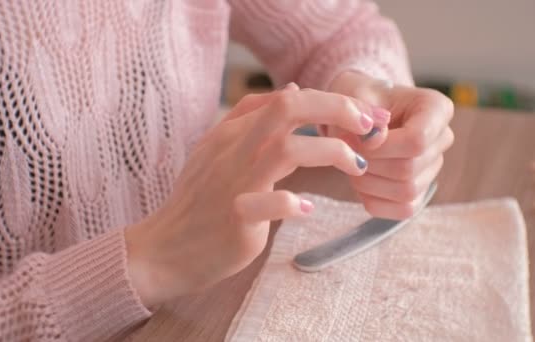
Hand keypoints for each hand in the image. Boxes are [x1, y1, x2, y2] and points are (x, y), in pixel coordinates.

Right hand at [124, 84, 387, 306]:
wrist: (165, 247)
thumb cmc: (199, 200)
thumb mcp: (218, 149)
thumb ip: (251, 117)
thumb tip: (293, 88)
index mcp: (230, 132)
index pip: (285, 98)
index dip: (329, 101)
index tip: (362, 116)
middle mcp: (233, 149)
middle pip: (287, 109)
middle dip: (336, 109)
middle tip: (369, 126)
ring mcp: (234, 182)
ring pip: (285, 149)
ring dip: (330, 151)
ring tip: (355, 166)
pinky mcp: (236, 217)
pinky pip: (269, 203)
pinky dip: (294, 202)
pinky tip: (308, 207)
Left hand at [326, 71, 454, 219]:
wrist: (356, 114)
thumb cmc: (358, 99)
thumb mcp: (354, 96)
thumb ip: (362, 114)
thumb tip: (375, 139)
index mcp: (436, 109)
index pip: (417, 140)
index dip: (383, 147)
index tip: (358, 138)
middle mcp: (442, 139)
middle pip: (409, 168)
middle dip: (370, 163)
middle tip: (346, 150)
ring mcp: (433, 168)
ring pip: (406, 191)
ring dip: (368, 182)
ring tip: (351, 163)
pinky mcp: (420, 191)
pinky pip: (403, 210)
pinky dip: (375, 201)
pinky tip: (361, 181)